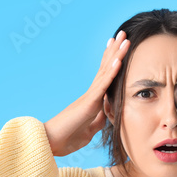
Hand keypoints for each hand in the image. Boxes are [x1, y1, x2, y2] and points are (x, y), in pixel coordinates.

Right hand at [44, 30, 130, 156]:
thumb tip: (107, 114)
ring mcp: (90, 97)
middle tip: (123, 33)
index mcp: (92, 101)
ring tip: (124, 38)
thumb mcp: (89, 130)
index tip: (119, 47)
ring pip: (106, 72)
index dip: (112, 62)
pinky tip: (118, 59)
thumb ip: (98, 121)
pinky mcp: (89, 103)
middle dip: (115, 50)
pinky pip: (102, 86)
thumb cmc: (67, 138)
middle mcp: (91, 95)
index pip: (104, 77)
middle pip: (105, 68)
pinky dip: (111, 72)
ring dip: (116, 54)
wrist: (51, 143)